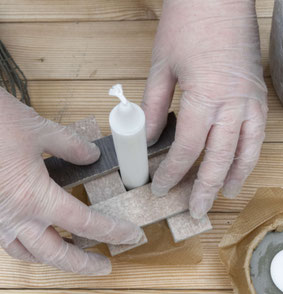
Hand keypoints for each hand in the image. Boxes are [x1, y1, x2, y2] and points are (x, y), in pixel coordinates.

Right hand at [0, 88, 141, 274]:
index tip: (130, 235)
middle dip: (83, 264)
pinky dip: (32, 248)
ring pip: (30, 254)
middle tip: (105, 267)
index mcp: (32, 196)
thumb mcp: (41, 131)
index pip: (83, 222)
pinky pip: (12, 242)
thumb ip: (71, 147)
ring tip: (76, 257)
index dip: (111, 230)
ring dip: (56, 260)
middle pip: (55, 253)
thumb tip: (92, 156)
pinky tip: (41, 239)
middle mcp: (14, 215)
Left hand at [142, 0, 267, 218]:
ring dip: (232, 177)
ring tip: (221, 196)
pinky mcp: (257, 94)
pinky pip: (257, 134)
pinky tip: (239, 166)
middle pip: (218, 159)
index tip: (161, 187)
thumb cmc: (187, 24)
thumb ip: (155, 107)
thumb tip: (150, 137)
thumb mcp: (161, 67)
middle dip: (204, 188)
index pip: (187, 148)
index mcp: (206, 96)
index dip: (173, 172)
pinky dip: (248, 155)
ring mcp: (250, 99)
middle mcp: (233, 103)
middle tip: (194, 210)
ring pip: (244, 151)